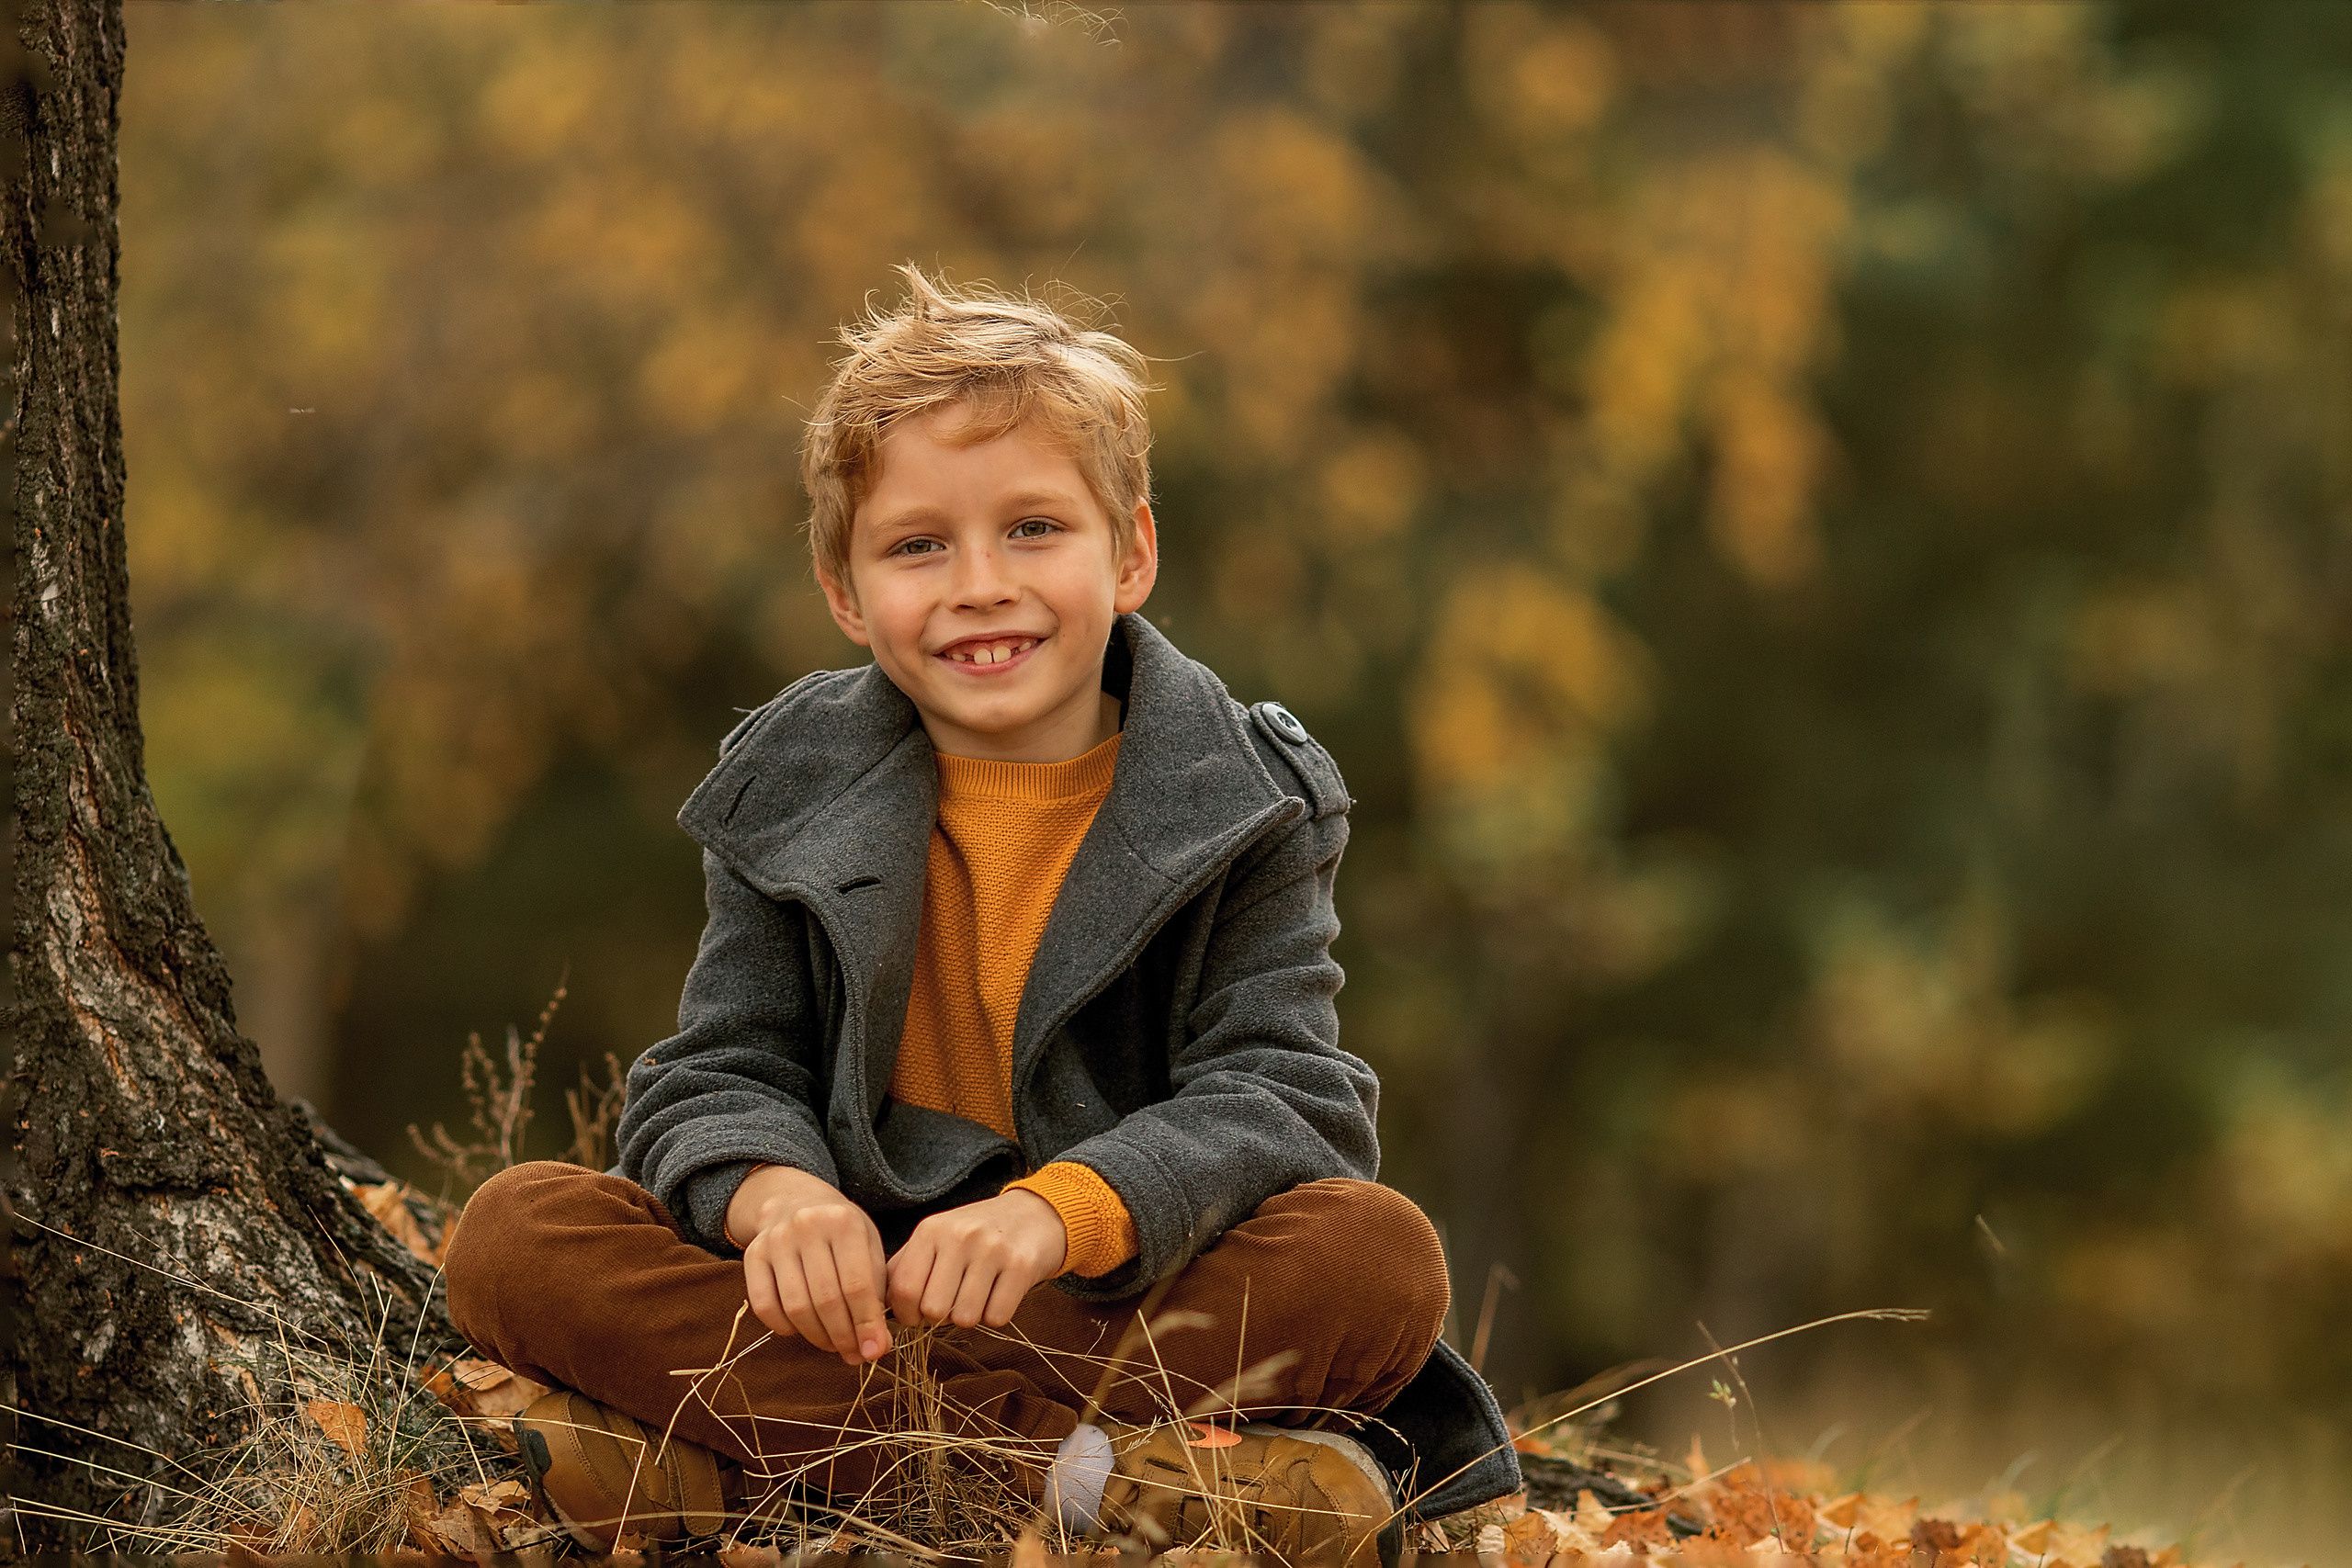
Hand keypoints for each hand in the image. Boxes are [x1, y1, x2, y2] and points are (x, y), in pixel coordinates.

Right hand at [728, 1164, 890, 1365]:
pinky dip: (784, 1327)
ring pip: (796, 1307)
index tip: (875, 1350)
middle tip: (855, 1355)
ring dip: (817, 1337)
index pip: (857, 1284)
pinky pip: (764, 1306)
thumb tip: (875, 1345)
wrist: (796, 1201)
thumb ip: (877, 1291)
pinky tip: (801, 1329)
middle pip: (826, 1300)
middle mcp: (807, 1226)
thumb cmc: (841, 1232)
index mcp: (843, 1222)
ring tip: (833, 1345)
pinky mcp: (752, 1255)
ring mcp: (775, 1240)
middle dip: (843, 1336)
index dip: (867, 1324)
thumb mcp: (868, 1246)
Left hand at [886, 1188, 1068, 1330]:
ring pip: (964, 1317)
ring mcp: (992, 1249)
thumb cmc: (977, 1234)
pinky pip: (997, 1317)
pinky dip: (996, 1314)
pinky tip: (1000, 1292)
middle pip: (933, 1309)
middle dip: (941, 1316)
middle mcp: (960, 1236)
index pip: (902, 1289)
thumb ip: (905, 1267)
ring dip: (970, 1316)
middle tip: (953, 1300)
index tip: (916, 1315)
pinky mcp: (1022, 1266)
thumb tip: (878, 1308)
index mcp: (931, 1230)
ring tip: (978, 1293)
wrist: (1036, 1213)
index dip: (906, 1314)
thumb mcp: (937, 1238)